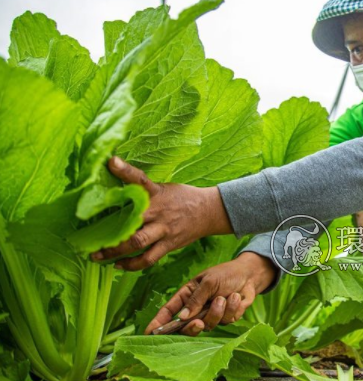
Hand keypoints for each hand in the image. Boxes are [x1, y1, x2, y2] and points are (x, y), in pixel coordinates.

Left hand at [91, 156, 232, 269]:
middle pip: (132, 221)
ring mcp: (164, 229)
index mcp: (156, 193)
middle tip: (89, 238)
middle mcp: (158, 211)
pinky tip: (118, 265)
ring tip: (98, 256)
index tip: (111, 162)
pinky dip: (132, 265)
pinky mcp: (168, 244)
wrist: (209, 211)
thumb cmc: (182, 198)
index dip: (125, 170)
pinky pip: (148, 259)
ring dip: (115, 252)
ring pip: (138, 243)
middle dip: (109, 231)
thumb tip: (115, 182)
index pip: (139, 178)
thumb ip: (142, 189)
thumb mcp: (163, 187)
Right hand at [144, 252, 276, 335]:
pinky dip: (232, 309)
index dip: (158, 322)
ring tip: (224, 297)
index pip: (169, 311)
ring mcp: (211, 314)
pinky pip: (226, 321)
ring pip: (209, 325)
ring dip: (218, 312)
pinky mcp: (226, 318)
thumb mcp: (209, 281)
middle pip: (186, 327)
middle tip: (198, 322)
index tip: (149, 332)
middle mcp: (197, 308)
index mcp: (187, 296)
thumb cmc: (226, 273)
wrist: (249, 274)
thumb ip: (196, 299)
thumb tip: (183, 317)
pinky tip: (236, 297)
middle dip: (192, 327)